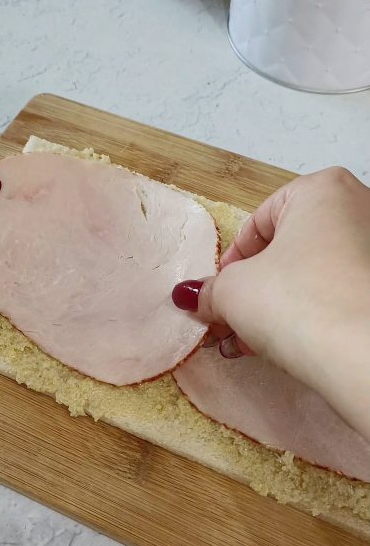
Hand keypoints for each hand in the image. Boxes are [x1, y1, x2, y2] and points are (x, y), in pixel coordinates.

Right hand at [173, 167, 369, 441]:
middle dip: (254, 290)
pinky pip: (338, 297)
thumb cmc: (301, 303)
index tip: (218, 293)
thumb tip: (193, 296)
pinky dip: (310, 318)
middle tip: (230, 322)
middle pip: (288, 250)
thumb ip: (210, 290)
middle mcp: (359, 208)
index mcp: (323, 189)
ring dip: (277, 309)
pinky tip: (285, 349)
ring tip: (250, 344)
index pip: (258, 222)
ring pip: (313, 277)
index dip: (231, 263)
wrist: (363, 356)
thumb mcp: (233, 293)